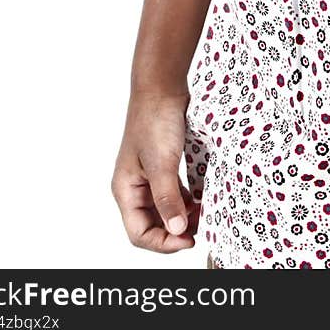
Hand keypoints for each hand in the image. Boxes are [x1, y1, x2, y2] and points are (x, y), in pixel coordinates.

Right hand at [111, 89, 198, 252]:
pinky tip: (200, 198)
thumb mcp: (162, 162)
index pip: (139, 233)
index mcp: (126, 190)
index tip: (190, 239)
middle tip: (201, 227)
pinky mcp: (162, 167)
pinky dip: (186, 201)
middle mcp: (134, 187)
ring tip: (204, 212)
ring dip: (183, 217)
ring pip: (164, 210)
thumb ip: (167, 198)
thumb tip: (176, 230)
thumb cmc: (155, 119)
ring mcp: (148, 177)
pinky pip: (173, 194)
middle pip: (152, 225)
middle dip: (175, 231)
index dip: (163, 242)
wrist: (162, 86)